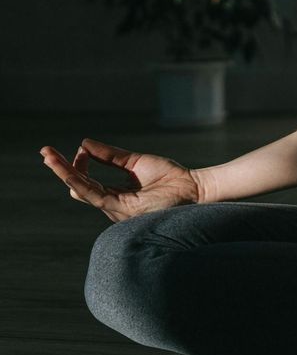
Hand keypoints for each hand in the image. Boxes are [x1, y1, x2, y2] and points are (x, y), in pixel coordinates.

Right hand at [40, 138, 201, 221]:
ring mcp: (117, 209)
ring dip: (65, 174)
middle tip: (44, 152)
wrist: (194, 188)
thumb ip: (111, 156)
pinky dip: (81, 183)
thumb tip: (84, 144)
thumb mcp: (135, 162)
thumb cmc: (171, 177)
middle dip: (62, 170)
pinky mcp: (123, 210)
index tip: (79, 148)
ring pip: (83, 192)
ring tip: (49, 157)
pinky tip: (70, 173)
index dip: (77, 166)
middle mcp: (114, 205)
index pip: (88, 182)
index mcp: (117, 194)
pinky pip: (96, 196)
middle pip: (80, 188)